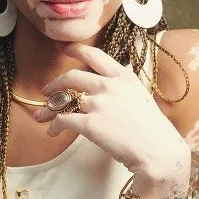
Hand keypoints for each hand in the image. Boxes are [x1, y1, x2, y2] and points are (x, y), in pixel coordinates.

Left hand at [33, 43, 190, 196]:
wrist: (158, 150)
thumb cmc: (151, 128)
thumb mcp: (140, 96)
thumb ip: (122, 86)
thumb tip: (110, 80)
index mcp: (123, 76)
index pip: (94, 55)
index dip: (75, 49)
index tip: (62, 47)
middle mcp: (109, 86)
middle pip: (72, 77)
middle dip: (55, 83)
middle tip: (46, 91)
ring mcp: (99, 104)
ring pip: (63, 100)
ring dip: (49, 109)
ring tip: (41, 116)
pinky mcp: (90, 124)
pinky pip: (63, 120)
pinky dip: (55, 126)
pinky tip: (53, 131)